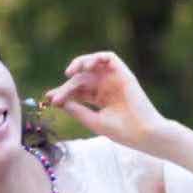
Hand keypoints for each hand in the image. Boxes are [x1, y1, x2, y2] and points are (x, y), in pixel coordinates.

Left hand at [42, 50, 168, 151]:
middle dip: (67, 86)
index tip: (49, 98)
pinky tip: (85, 66)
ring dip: (80, 64)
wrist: (144, 134)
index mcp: (100, 99)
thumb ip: (77, 110)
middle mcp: (106, 87)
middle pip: (82, 79)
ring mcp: (115, 79)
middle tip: (56, 97)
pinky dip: (97, 57)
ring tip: (70, 73)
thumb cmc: (123, 132)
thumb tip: (59, 101)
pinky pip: (109, 57)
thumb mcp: (94, 121)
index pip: (77, 91)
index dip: (63, 93)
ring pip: (94, 64)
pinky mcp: (124, 74)